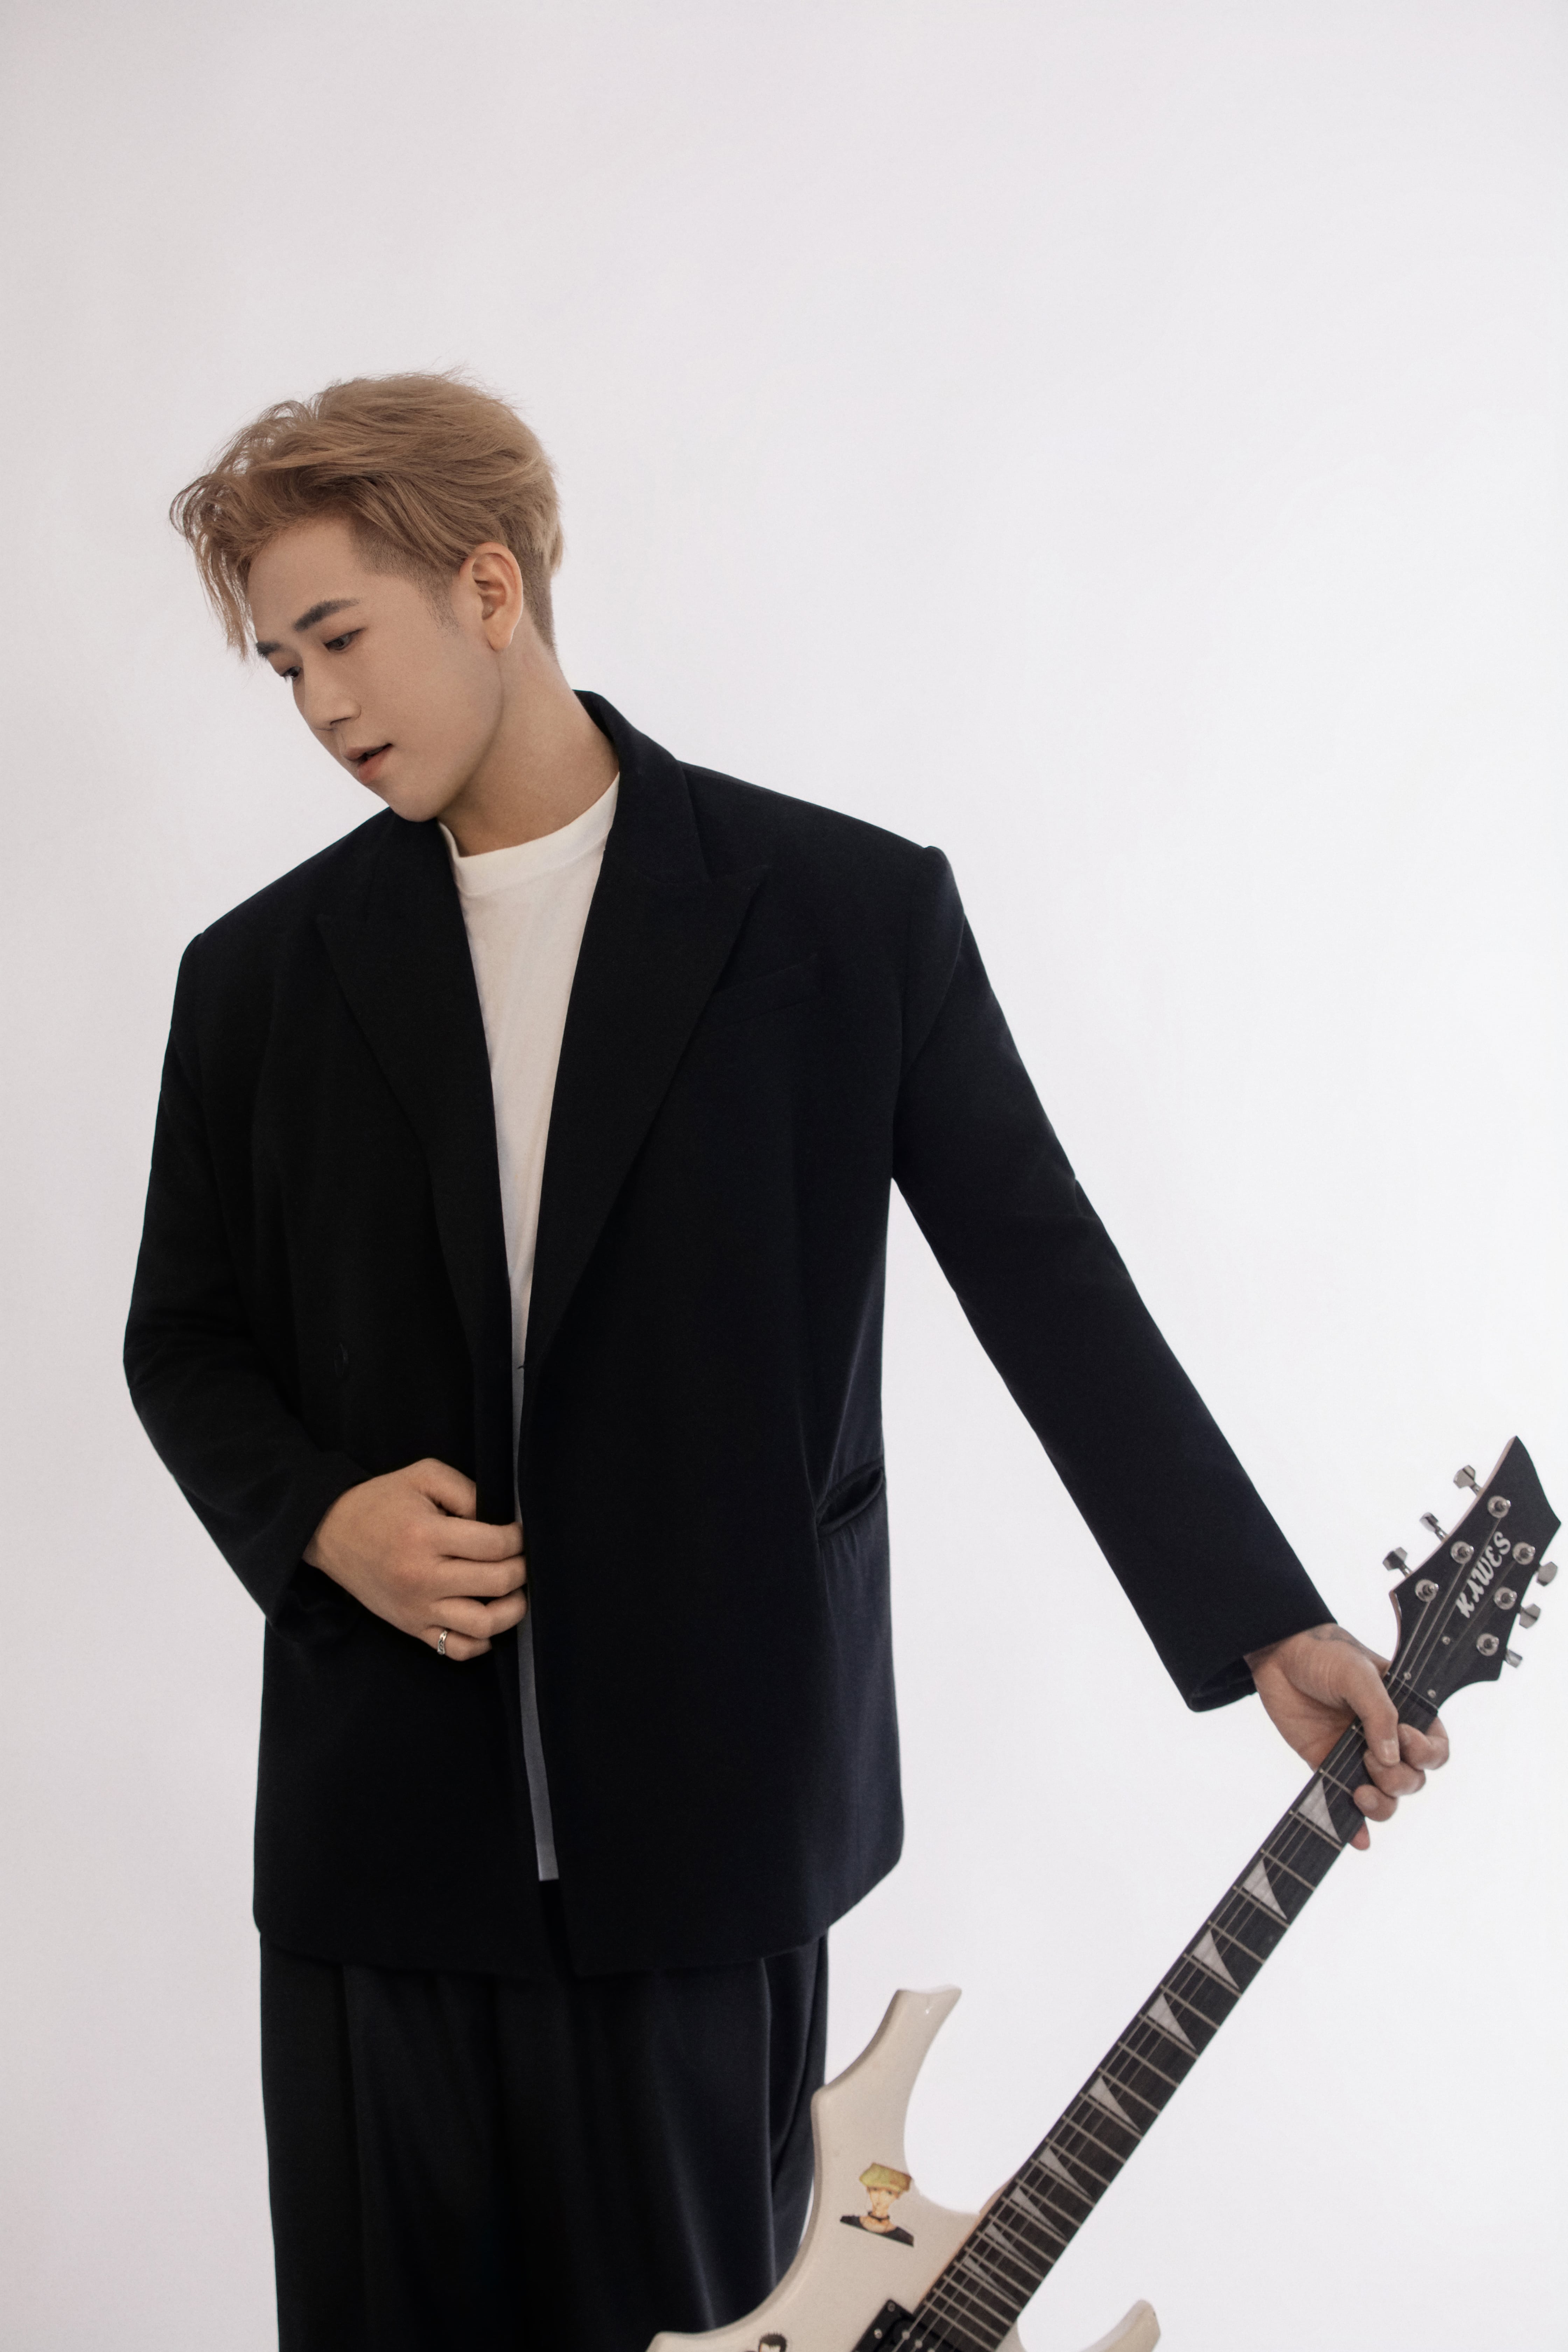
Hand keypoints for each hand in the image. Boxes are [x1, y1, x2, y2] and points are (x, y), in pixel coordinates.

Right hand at [304, 1458, 525, 1661]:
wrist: (331, 1533)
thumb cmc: (381, 1501)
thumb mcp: (424, 1476)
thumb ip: (467, 1491)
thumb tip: (500, 1518)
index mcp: (426, 1535)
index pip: (494, 1544)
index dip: (518, 1538)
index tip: (518, 1533)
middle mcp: (423, 1577)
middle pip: (496, 1583)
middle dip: (521, 1569)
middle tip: (522, 1558)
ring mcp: (417, 1608)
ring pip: (483, 1625)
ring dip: (511, 1609)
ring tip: (513, 1592)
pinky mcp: (411, 1627)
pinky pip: (456, 1649)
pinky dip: (481, 1640)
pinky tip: (487, 1619)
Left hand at [1245, 1622, 1448, 1849]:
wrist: (1278, 1656)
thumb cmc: (1324, 1654)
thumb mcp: (1357, 1673)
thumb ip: (1378, 1712)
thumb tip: (1390, 1756)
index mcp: (1406, 1712)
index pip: (1434, 1748)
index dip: (1427, 1754)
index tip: (1403, 1740)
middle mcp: (1387, 1739)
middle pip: (1412, 1779)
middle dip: (1397, 1778)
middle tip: (1367, 1756)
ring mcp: (1359, 1755)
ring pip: (1387, 1797)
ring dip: (1382, 1805)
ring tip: (1360, 1793)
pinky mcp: (1330, 1766)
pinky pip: (1347, 1802)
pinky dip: (1356, 1826)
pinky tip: (1358, 1840)